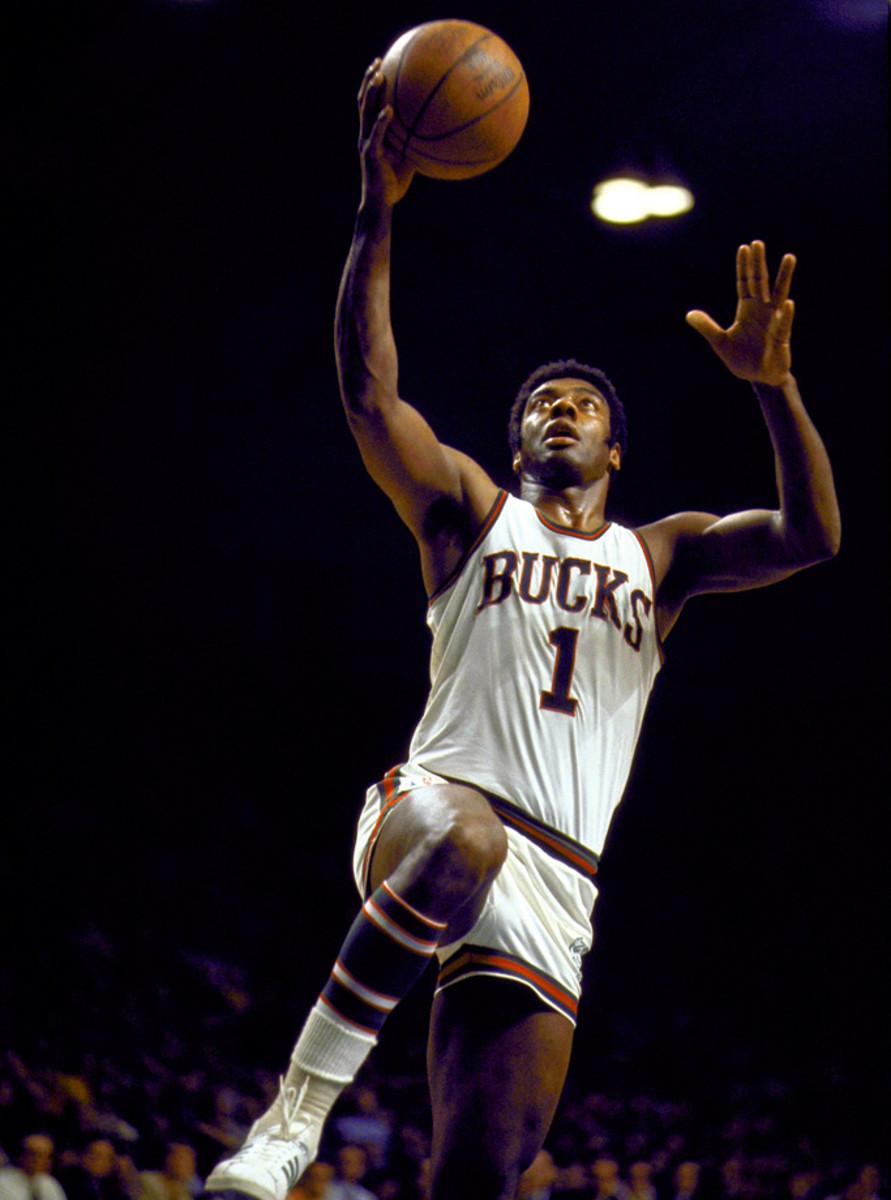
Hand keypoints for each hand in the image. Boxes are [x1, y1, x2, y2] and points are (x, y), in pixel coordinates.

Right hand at [358, 59, 414, 207]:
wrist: (381, 203)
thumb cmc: (395, 183)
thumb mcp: (409, 157)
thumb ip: (416, 142)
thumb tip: (438, 131)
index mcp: (373, 132)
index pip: (369, 103)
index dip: (372, 84)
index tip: (380, 65)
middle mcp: (367, 134)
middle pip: (363, 101)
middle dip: (369, 80)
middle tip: (377, 62)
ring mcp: (367, 142)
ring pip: (365, 112)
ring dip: (371, 93)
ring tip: (379, 77)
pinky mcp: (370, 155)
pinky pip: (376, 135)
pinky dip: (381, 121)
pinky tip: (389, 110)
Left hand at [686, 241, 795, 385]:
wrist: (759, 378)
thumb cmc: (742, 359)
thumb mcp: (720, 342)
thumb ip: (707, 327)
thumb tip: (689, 315)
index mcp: (747, 309)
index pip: (745, 283)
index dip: (744, 266)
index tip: (744, 247)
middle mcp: (762, 310)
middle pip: (761, 282)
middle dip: (759, 264)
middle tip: (758, 243)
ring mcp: (774, 321)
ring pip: (780, 295)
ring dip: (784, 277)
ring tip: (789, 258)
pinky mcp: (782, 338)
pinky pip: (784, 325)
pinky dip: (785, 316)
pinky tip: (788, 304)